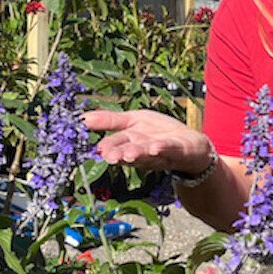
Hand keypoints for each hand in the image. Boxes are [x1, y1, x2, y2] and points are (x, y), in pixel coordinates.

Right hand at [84, 109, 212, 173]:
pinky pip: (169, 148)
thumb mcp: (132, 120)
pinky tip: (155, 146)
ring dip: (138, 153)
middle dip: (119, 154)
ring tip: (129, 154)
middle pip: (128, 152)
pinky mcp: (177, 149)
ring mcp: (159, 151)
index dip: (105, 147)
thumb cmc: (159, 132)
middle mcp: (142, 150)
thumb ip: (109, 120)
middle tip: (109, 155)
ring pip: (146, 153)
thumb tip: (82, 117)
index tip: (96, 149)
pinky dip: (162, 147)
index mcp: (129, 141)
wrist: (190, 145)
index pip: (114, 144)